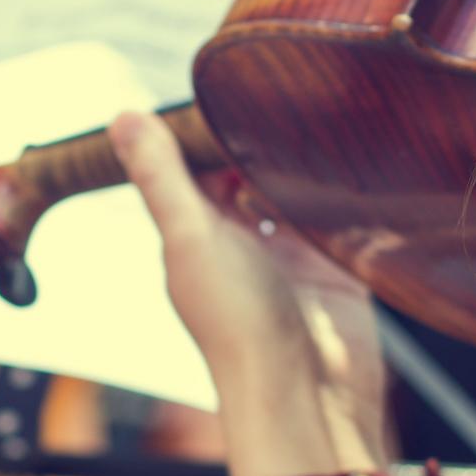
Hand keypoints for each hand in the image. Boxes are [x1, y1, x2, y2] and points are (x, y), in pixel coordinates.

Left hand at [108, 111, 389, 475]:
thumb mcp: (189, 237)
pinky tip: (356, 157)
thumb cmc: (236, 326)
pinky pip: (340, 220)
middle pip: (248, 179)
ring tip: (322, 109)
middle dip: (261, 141)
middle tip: (285, 83)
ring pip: (295, 195)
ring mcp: (292, 259)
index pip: (196, 171)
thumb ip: (162, 177)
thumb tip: (120, 116)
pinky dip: (343, 193)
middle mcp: (242, 247)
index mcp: (196, 239)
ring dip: (302, 164)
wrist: (308, 395)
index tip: (227, 80)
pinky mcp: (338, 271)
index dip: (207, 132)